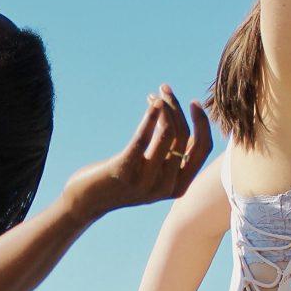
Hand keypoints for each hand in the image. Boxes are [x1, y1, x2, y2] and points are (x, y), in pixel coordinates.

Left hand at [63, 85, 211, 225]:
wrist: (88, 201)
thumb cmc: (123, 180)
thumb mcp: (154, 173)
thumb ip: (172, 159)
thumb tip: (192, 130)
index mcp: (179, 187)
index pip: (203, 149)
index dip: (202, 123)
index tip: (193, 103)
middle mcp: (166, 187)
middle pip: (183, 136)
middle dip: (177, 107)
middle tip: (165, 90)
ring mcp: (146, 181)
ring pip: (167, 133)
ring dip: (163, 107)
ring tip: (154, 95)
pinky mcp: (125, 171)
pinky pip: (143, 138)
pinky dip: (150, 116)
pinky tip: (152, 101)